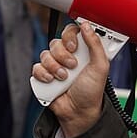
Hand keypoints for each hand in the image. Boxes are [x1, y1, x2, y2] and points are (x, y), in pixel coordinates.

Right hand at [32, 21, 109, 137]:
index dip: (70, 36)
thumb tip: (87, 25)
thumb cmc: (92, 91)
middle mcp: (68, 56)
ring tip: (64, 78)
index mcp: (82, 51)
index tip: (74, 46)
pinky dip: (44, 74)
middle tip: (72, 66)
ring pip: (46, 54)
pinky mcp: (44, 75)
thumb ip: (95, 44)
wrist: (79, 112)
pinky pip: (36, 67)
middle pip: (56, 42)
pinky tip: (52, 81)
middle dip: (63, 54)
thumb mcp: (100, 66)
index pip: (71, 32)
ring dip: (55, 66)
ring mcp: (55, 65)